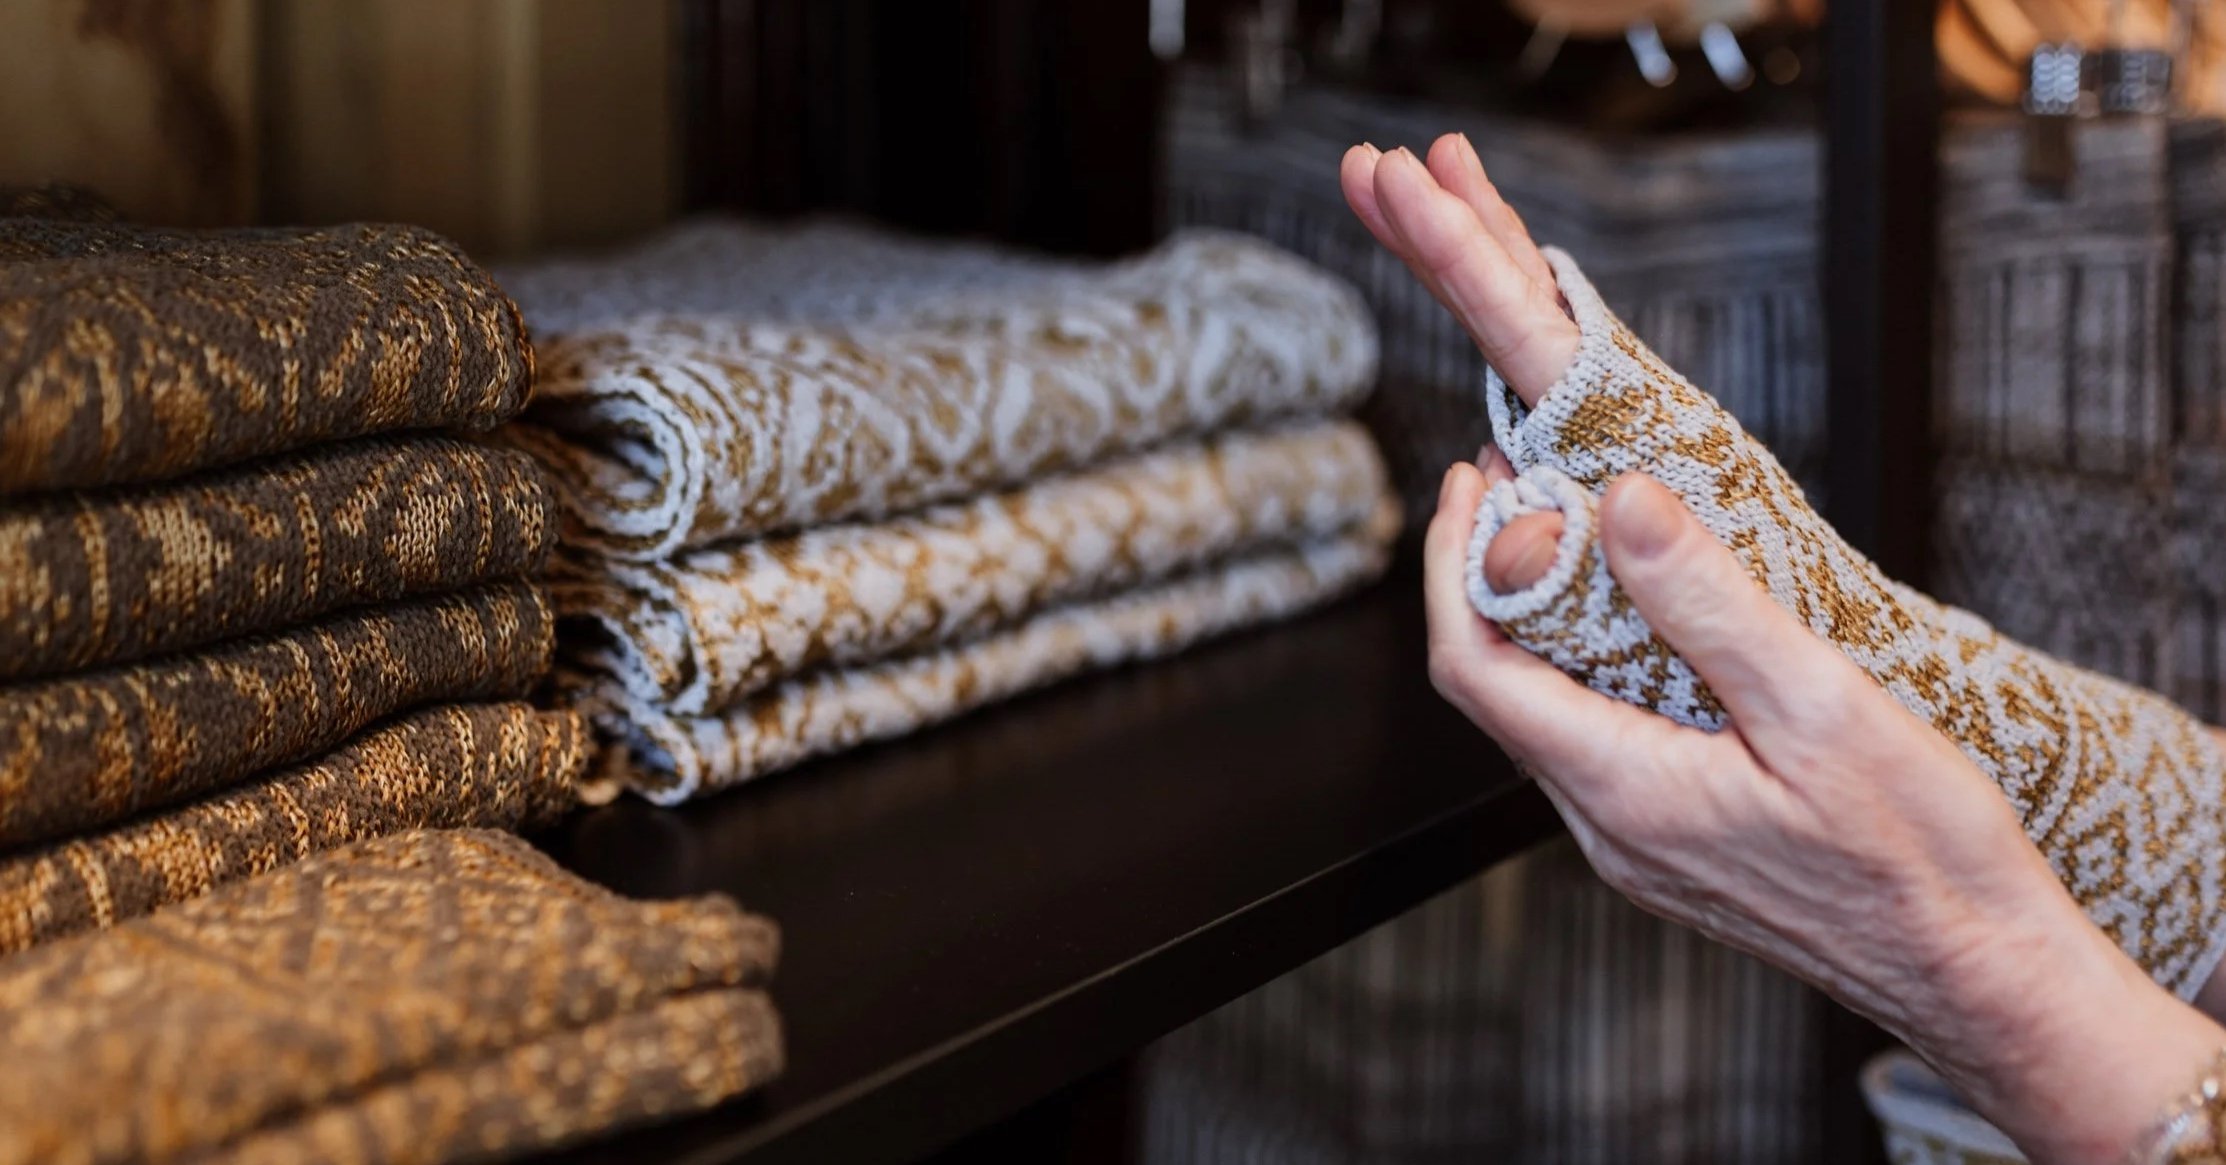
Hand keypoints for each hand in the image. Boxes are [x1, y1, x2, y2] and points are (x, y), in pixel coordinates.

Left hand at [1424, 458, 2223, 1162]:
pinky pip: (1599, 743)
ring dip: (1542, 620)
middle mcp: (1608, 828)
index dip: (1453, 567)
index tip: (1469, 482)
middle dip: (1493, 575)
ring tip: (1574, 526)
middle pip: (1499, 688)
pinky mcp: (1674, 848)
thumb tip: (1623, 504)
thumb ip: (1708, 603)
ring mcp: (1638, 845)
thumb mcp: (1819, 705)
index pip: (1475, 669)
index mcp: (1622, 790)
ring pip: (1547, 714)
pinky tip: (1640, 618)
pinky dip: (1593, 666)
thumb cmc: (1920, 860)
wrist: (1980, 977)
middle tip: (1521, 479)